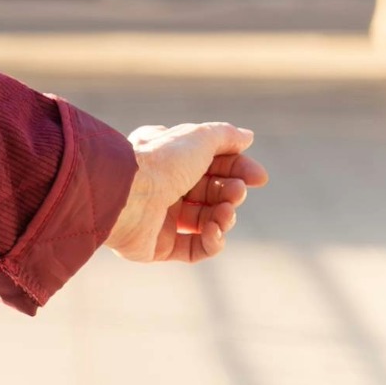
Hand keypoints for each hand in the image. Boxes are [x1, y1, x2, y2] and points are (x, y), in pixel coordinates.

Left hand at [105, 122, 263, 263]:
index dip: (238, 170)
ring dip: (224, 217)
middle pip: (211, 193)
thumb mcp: (198, 139)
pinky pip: (194, 248)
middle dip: (231, 193)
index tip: (260, 177)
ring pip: (206, 220)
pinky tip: (214, 231)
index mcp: (166, 158)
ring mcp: (158, 217)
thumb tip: (247, 137)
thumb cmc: (160, 162)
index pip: (210, 164)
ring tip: (225, 212)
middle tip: (237, 192)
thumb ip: (224, 136)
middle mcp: (161, 186)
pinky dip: (212, 242)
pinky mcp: (157, 246)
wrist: (125, 195)